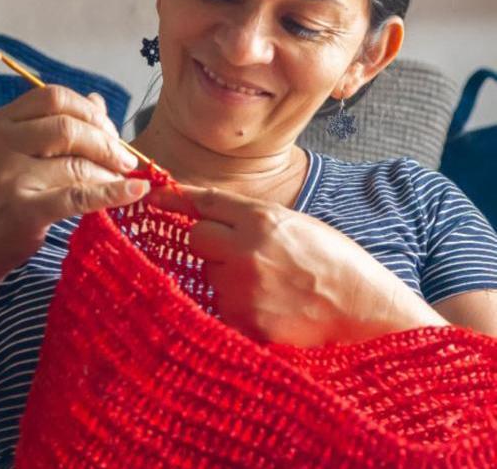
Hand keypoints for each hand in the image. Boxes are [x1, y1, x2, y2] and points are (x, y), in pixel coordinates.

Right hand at [0, 85, 148, 279]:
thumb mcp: (16, 151)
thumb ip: (54, 124)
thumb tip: (98, 101)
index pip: (53, 97)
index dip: (90, 111)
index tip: (111, 131)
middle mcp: (0, 143)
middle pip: (69, 127)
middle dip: (107, 142)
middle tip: (127, 160)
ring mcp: (9, 177)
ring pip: (77, 164)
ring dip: (109, 172)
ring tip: (123, 180)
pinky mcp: (24, 210)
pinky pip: (78, 197)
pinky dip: (112, 193)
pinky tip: (135, 191)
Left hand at [147, 185, 446, 346]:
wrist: (366, 312)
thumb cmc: (336, 264)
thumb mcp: (297, 225)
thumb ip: (254, 219)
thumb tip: (214, 217)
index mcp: (263, 220)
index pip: (206, 201)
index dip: (176, 198)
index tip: (154, 197)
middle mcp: (246, 251)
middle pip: (196, 239)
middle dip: (208, 243)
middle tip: (236, 255)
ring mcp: (242, 290)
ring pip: (209, 275)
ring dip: (225, 278)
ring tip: (267, 287)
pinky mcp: (244, 324)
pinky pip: (221, 308)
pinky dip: (235, 307)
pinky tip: (268, 308)